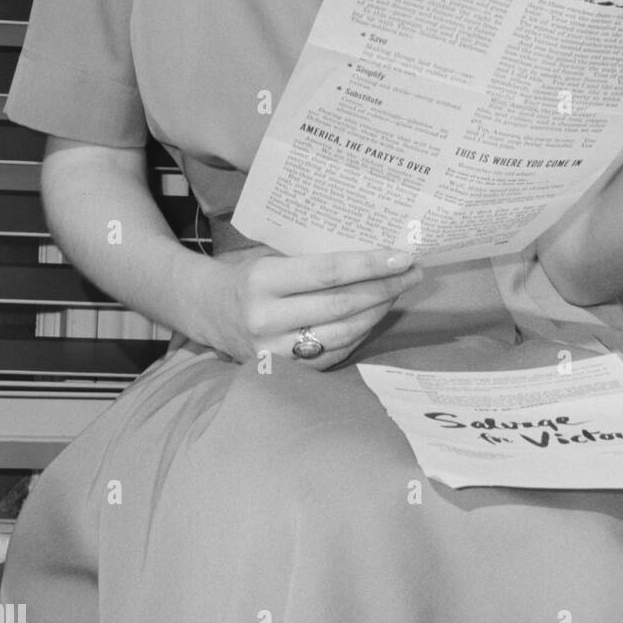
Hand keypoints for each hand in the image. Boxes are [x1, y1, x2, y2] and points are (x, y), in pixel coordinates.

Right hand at [203, 244, 422, 369]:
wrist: (208, 310)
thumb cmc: (249, 275)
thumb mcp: (272, 257)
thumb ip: (314, 259)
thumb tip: (375, 251)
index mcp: (263, 280)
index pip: (329, 272)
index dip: (371, 264)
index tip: (403, 255)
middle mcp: (266, 319)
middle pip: (342, 305)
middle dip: (385, 287)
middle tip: (414, 272)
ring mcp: (273, 351)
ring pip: (343, 333)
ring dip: (378, 311)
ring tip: (398, 291)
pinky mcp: (282, 371)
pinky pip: (334, 353)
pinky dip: (360, 334)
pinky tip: (374, 315)